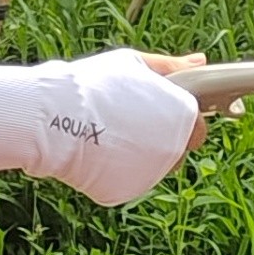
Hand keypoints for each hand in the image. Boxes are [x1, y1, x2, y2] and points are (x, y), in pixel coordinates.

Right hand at [35, 48, 207, 204]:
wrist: (53, 116)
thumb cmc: (93, 84)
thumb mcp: (136, 64)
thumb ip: (173, 67)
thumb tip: (200, 62)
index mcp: (183, 116)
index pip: (196, 125)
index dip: (175, 118)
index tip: (154, 110)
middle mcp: (175, 149)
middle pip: (177, 150)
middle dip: (160, 139)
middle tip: (127, 122)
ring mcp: (151, 174)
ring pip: (151, 167)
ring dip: (137, 155)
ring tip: (107, 133)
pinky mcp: (126, 191)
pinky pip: (127, 181)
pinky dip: (114, 171)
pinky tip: (97, 152)